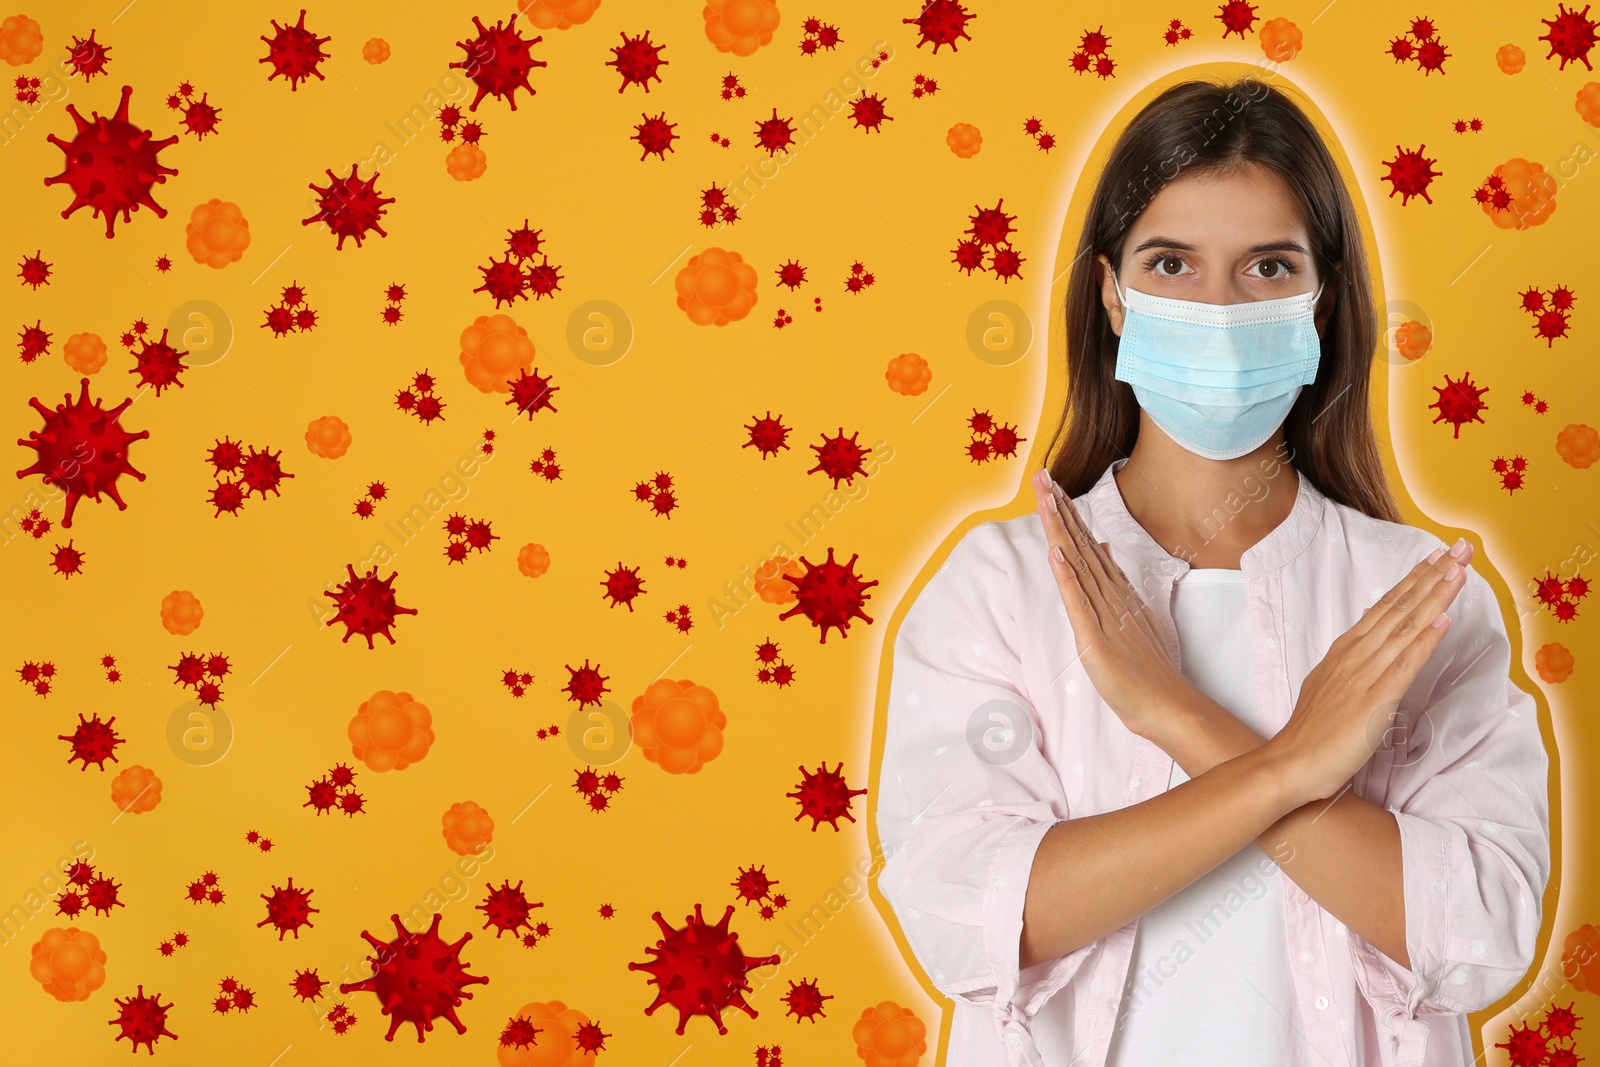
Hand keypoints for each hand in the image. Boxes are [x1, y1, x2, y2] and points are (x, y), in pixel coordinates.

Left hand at [1032, 467, 1195, 741]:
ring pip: (1077, 563)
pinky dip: (1066, 576)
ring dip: (1060, 529)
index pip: (1086, 544)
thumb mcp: (1128, 615)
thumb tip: (1103, 548)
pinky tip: (1055, 553)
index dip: (1068, 514)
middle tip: (1042, 474)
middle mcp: (1108, 594)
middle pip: (1079, 543)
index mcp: (1113, 590)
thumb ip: (1113, 582)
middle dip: (1059, 508)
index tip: (1053, 486)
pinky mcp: (1094, 638)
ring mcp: (1103, 613)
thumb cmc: (1145, 666)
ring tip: (1047, 498)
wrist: (1166, 703)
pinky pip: (1077, 602)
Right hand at [1269, 538, 1474, 803]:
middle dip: (1431, 576)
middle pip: (1399, 608)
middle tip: (1458, 548)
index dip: (1413, 581)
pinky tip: (1441, 621)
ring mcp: (1364, 675)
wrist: (1291, 763)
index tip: (1435, 558)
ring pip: (1405, 628)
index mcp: (1345, 650)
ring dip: (1434, 597)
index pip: (1385, 607)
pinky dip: (1423, 641)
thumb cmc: (1311, 733)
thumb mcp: (1330, 687)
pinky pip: (1404, 665)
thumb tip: (1373, 648)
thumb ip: (1351, 665)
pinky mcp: (1375, 701)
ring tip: (1457, 571)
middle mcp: (1355, 655)